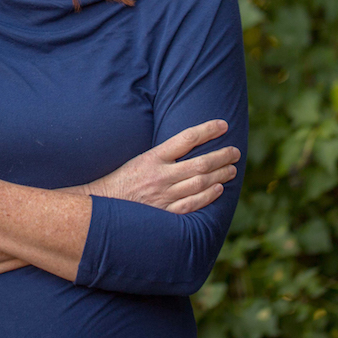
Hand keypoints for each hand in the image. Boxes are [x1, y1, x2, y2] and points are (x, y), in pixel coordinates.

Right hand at [79, 119, 239, 213]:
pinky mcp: (166, 212)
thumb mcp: (139, 160)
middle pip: (200, 163)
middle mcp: (160, 175)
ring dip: (220, 174)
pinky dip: (209, 196)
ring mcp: (164, 195)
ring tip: (232, 169)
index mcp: (152, 158)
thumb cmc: (122, 180)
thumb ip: (163, 154)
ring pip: (201, 182)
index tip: (223, 125)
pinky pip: (193, 204)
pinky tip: (218, 189)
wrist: (103, 206)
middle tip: (235, 152)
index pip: (186, 138)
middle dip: (222, 156)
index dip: (207, 130)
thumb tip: (188, 144)